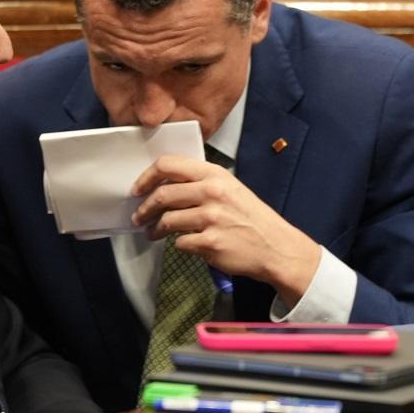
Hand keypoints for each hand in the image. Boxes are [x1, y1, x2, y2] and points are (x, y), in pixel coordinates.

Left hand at [131, 155, 321, 304]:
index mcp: (214, 175)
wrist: (276, 247)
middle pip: (163, 195)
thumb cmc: (251, 218)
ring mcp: (211, 218)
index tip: (138, 189)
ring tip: (153, 234)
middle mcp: (212, 193)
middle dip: (144, 208)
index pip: (168, 165)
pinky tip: (187, 244)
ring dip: (155, 230)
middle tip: (139, 216)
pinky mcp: (210, 243)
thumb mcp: (229, 188)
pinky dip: (180, 245)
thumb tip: (164, 185)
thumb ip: (200, 183)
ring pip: (167, 221)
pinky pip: (181, 243)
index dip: (147, 177)